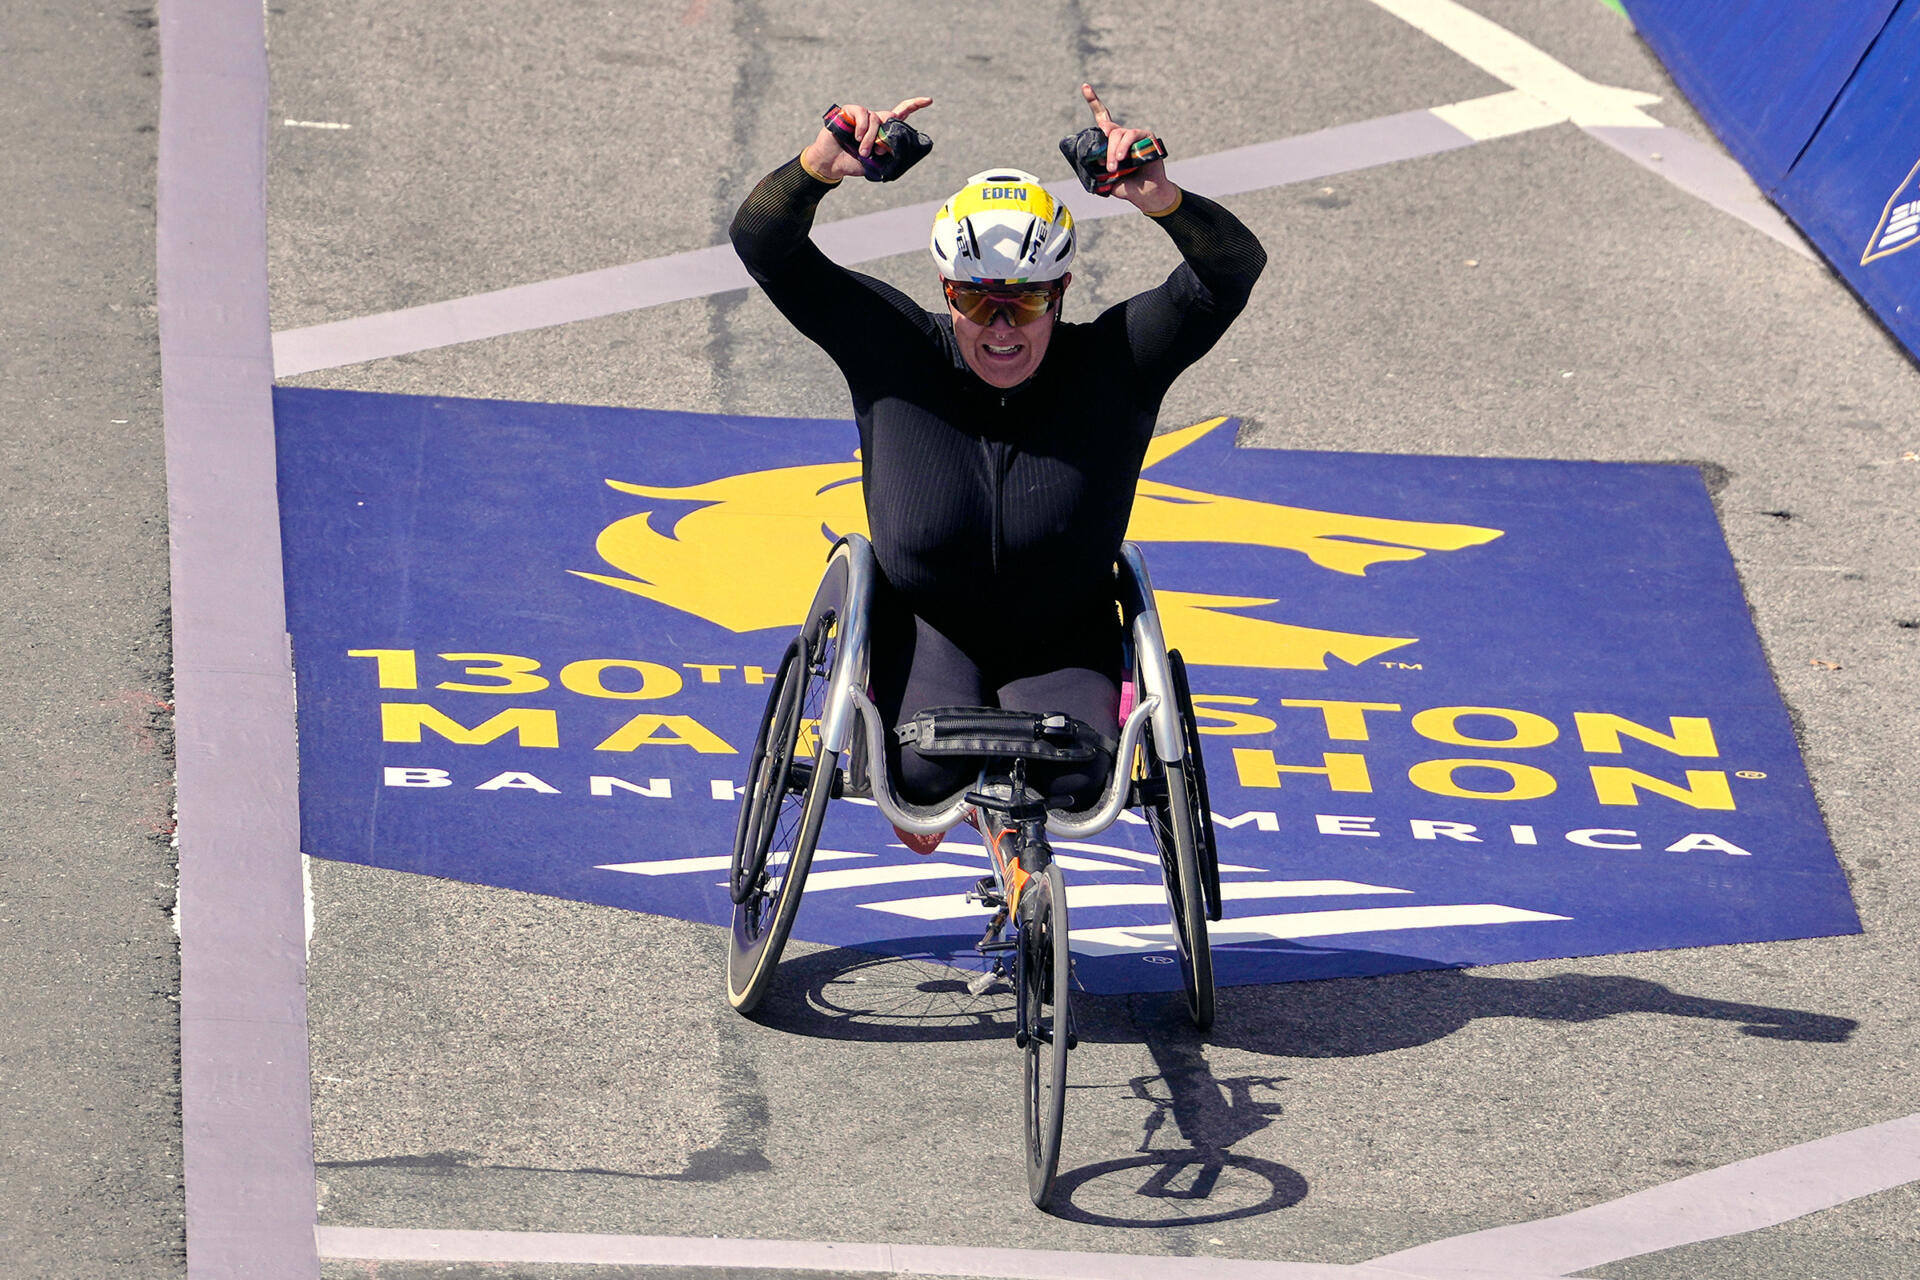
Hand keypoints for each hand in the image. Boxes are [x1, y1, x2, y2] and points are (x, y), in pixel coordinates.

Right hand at [802, 96, 932, 181]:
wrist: (831, 164)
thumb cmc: (853, 163)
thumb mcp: (875, 162)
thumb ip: (886, 154)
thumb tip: (892, 145)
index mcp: (881, 130)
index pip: (900, 114)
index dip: (914, 106)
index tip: (929, 100)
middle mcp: (873, 120)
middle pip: (889, 117)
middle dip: (885, 136)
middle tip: (877, 151)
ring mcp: (861, 115)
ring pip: (876, 118)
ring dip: (871, 136)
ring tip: (863, 151)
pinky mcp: (849, 112)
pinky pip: (862, 113)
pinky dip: (862, 126)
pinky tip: (856, 137)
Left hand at [1080, 83, 1176, 211]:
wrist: (1145, 194)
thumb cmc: (1125, 185)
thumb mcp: (1105, 174)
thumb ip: (1098, 162)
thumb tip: (1094, 153)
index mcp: (1112, 140)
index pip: (1102, 117)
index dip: (1093, 101)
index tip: (1084, 86)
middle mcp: (1123, 134)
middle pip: (1109, 130)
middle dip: (1105, 149)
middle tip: (1108, 166)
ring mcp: (1135, 134)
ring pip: (1118, 133)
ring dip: (1114, 150)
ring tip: (1115, 166)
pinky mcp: (1147, 136)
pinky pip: (1131, 135)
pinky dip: (1124, 146)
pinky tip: (1123, 157)